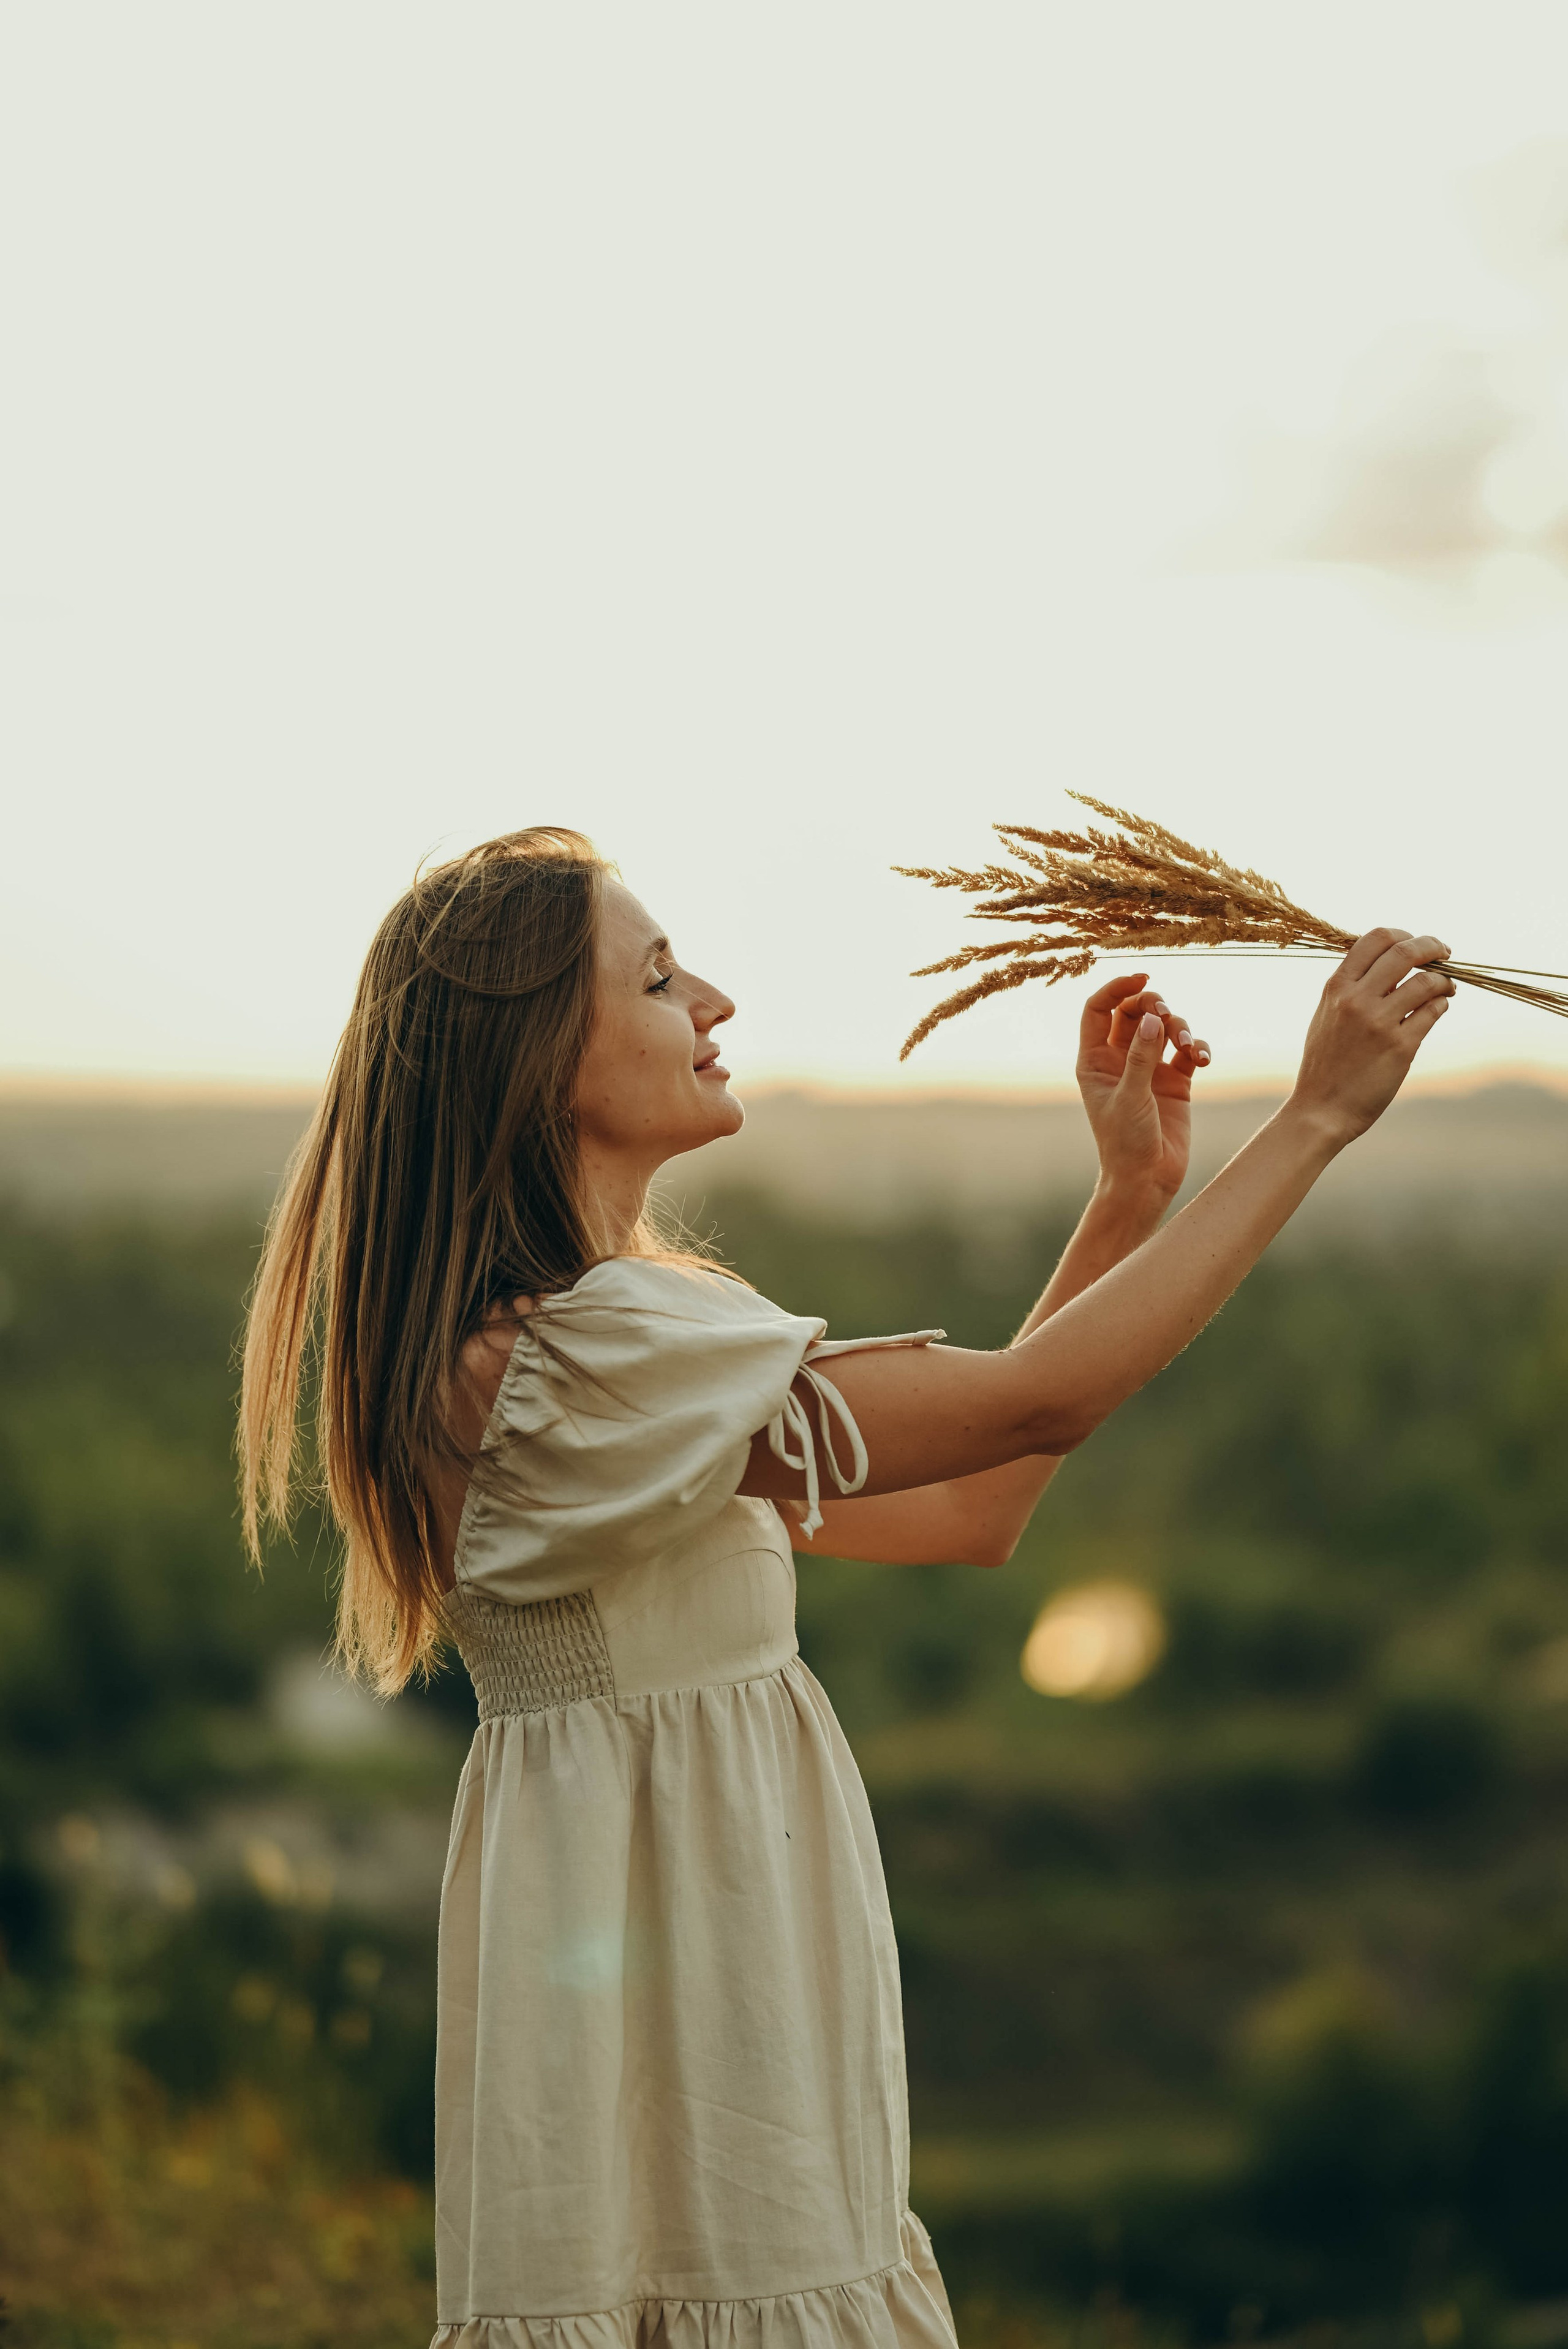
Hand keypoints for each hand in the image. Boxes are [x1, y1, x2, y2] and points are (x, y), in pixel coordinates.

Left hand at [1076, 971, 1211, 1208]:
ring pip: (1164, 1027)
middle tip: (1167, 1016)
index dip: (1117, 988)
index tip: (1142, 978)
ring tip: (1189, 1047)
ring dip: (1180, 1028)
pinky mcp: (1175, 1082)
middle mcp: (1120, 1059)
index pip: (1099, 1009)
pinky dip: (1197, 1048)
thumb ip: (1141, 1057)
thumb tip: (1152, 1019)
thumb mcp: (1130, 1097)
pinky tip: (1202, 1059)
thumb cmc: (1125, 1142)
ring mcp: (1148, 1069)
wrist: (1147, 1180)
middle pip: (1135, 1011)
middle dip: (1154, 1006)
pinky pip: (1187, 1051)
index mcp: (1095, 1060)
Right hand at [1288, 928, 1453, 1147]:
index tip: (1417, 943)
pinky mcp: (1400, 1047)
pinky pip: (1432, 1011)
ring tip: (1447, 986)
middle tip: (1444, 952)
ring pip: (1426, 982)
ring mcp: (1379, 1023)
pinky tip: (1439, 1007)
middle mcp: (1356, 1000)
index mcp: (1336, 987)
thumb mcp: (1326, 1015)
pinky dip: (1442, 1003)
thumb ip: (1351, 988)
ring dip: (1443, 979)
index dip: (1404, 934)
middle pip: (1405, 951)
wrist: (1321, 1109)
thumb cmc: (1325, 1063)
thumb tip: (1389, 963)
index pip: (1375, 938)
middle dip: (1432, 946)